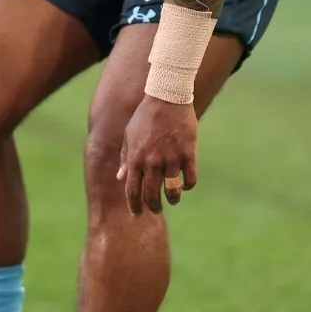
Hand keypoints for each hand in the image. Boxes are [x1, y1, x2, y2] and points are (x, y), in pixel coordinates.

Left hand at [116, 95, 199, 213]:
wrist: (167, 98)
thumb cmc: (145, 116)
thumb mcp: (129, 136)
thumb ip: (124, 158)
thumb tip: (120, 178)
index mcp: (135, 159)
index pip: (132, 191)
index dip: (134, 205)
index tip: (136, 213)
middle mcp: (152, 162)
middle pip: (152, 195)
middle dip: (153, 207)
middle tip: (155, 210)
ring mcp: (171, 159)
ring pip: (172, 191)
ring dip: (172, 200)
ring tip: (172, 200)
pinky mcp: (188, 154)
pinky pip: (190, 179)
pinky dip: (188, 186)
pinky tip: (185, 185)